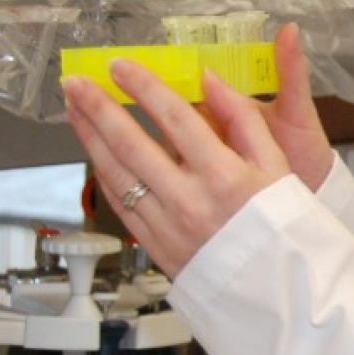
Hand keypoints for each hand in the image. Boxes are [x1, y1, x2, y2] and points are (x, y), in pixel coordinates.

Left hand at [64, 25, 327, 277]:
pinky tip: (94, 152)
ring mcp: (168, 224)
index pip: (174, 117)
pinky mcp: (155, 245)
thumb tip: (210, 80)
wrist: (275, 288)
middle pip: (131, 143)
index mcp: (225, 174)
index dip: (143, 86)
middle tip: (77, 82)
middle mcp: (190, 199)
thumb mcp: (278, 165)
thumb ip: (243, 118)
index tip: (122, 66)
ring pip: (115, 173)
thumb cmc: (279, 224)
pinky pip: (119, 203)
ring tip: (74, 109)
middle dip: (98, 107)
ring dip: (89, 137)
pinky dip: (102, 173)